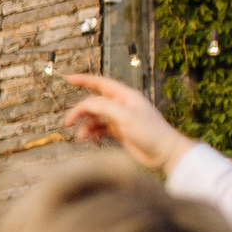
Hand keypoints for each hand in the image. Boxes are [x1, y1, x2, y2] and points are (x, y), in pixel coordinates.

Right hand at [62, 74, 193, 173]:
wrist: (164, 153)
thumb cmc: (149, 132)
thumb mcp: (125, 117)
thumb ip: (104, 107)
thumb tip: (86, 104)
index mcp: (126, 96)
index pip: (101, 83)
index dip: (84, 80)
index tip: (68, 79)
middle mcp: (122, 105)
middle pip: (95, 103)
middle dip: (80, 111)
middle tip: (67, 122)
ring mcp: (121, 119)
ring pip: (96, 118)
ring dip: (86, 126)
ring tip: (81, 136)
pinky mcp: (121, 132)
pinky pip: (101, 129)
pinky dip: (93, 134)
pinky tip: (91, 140)